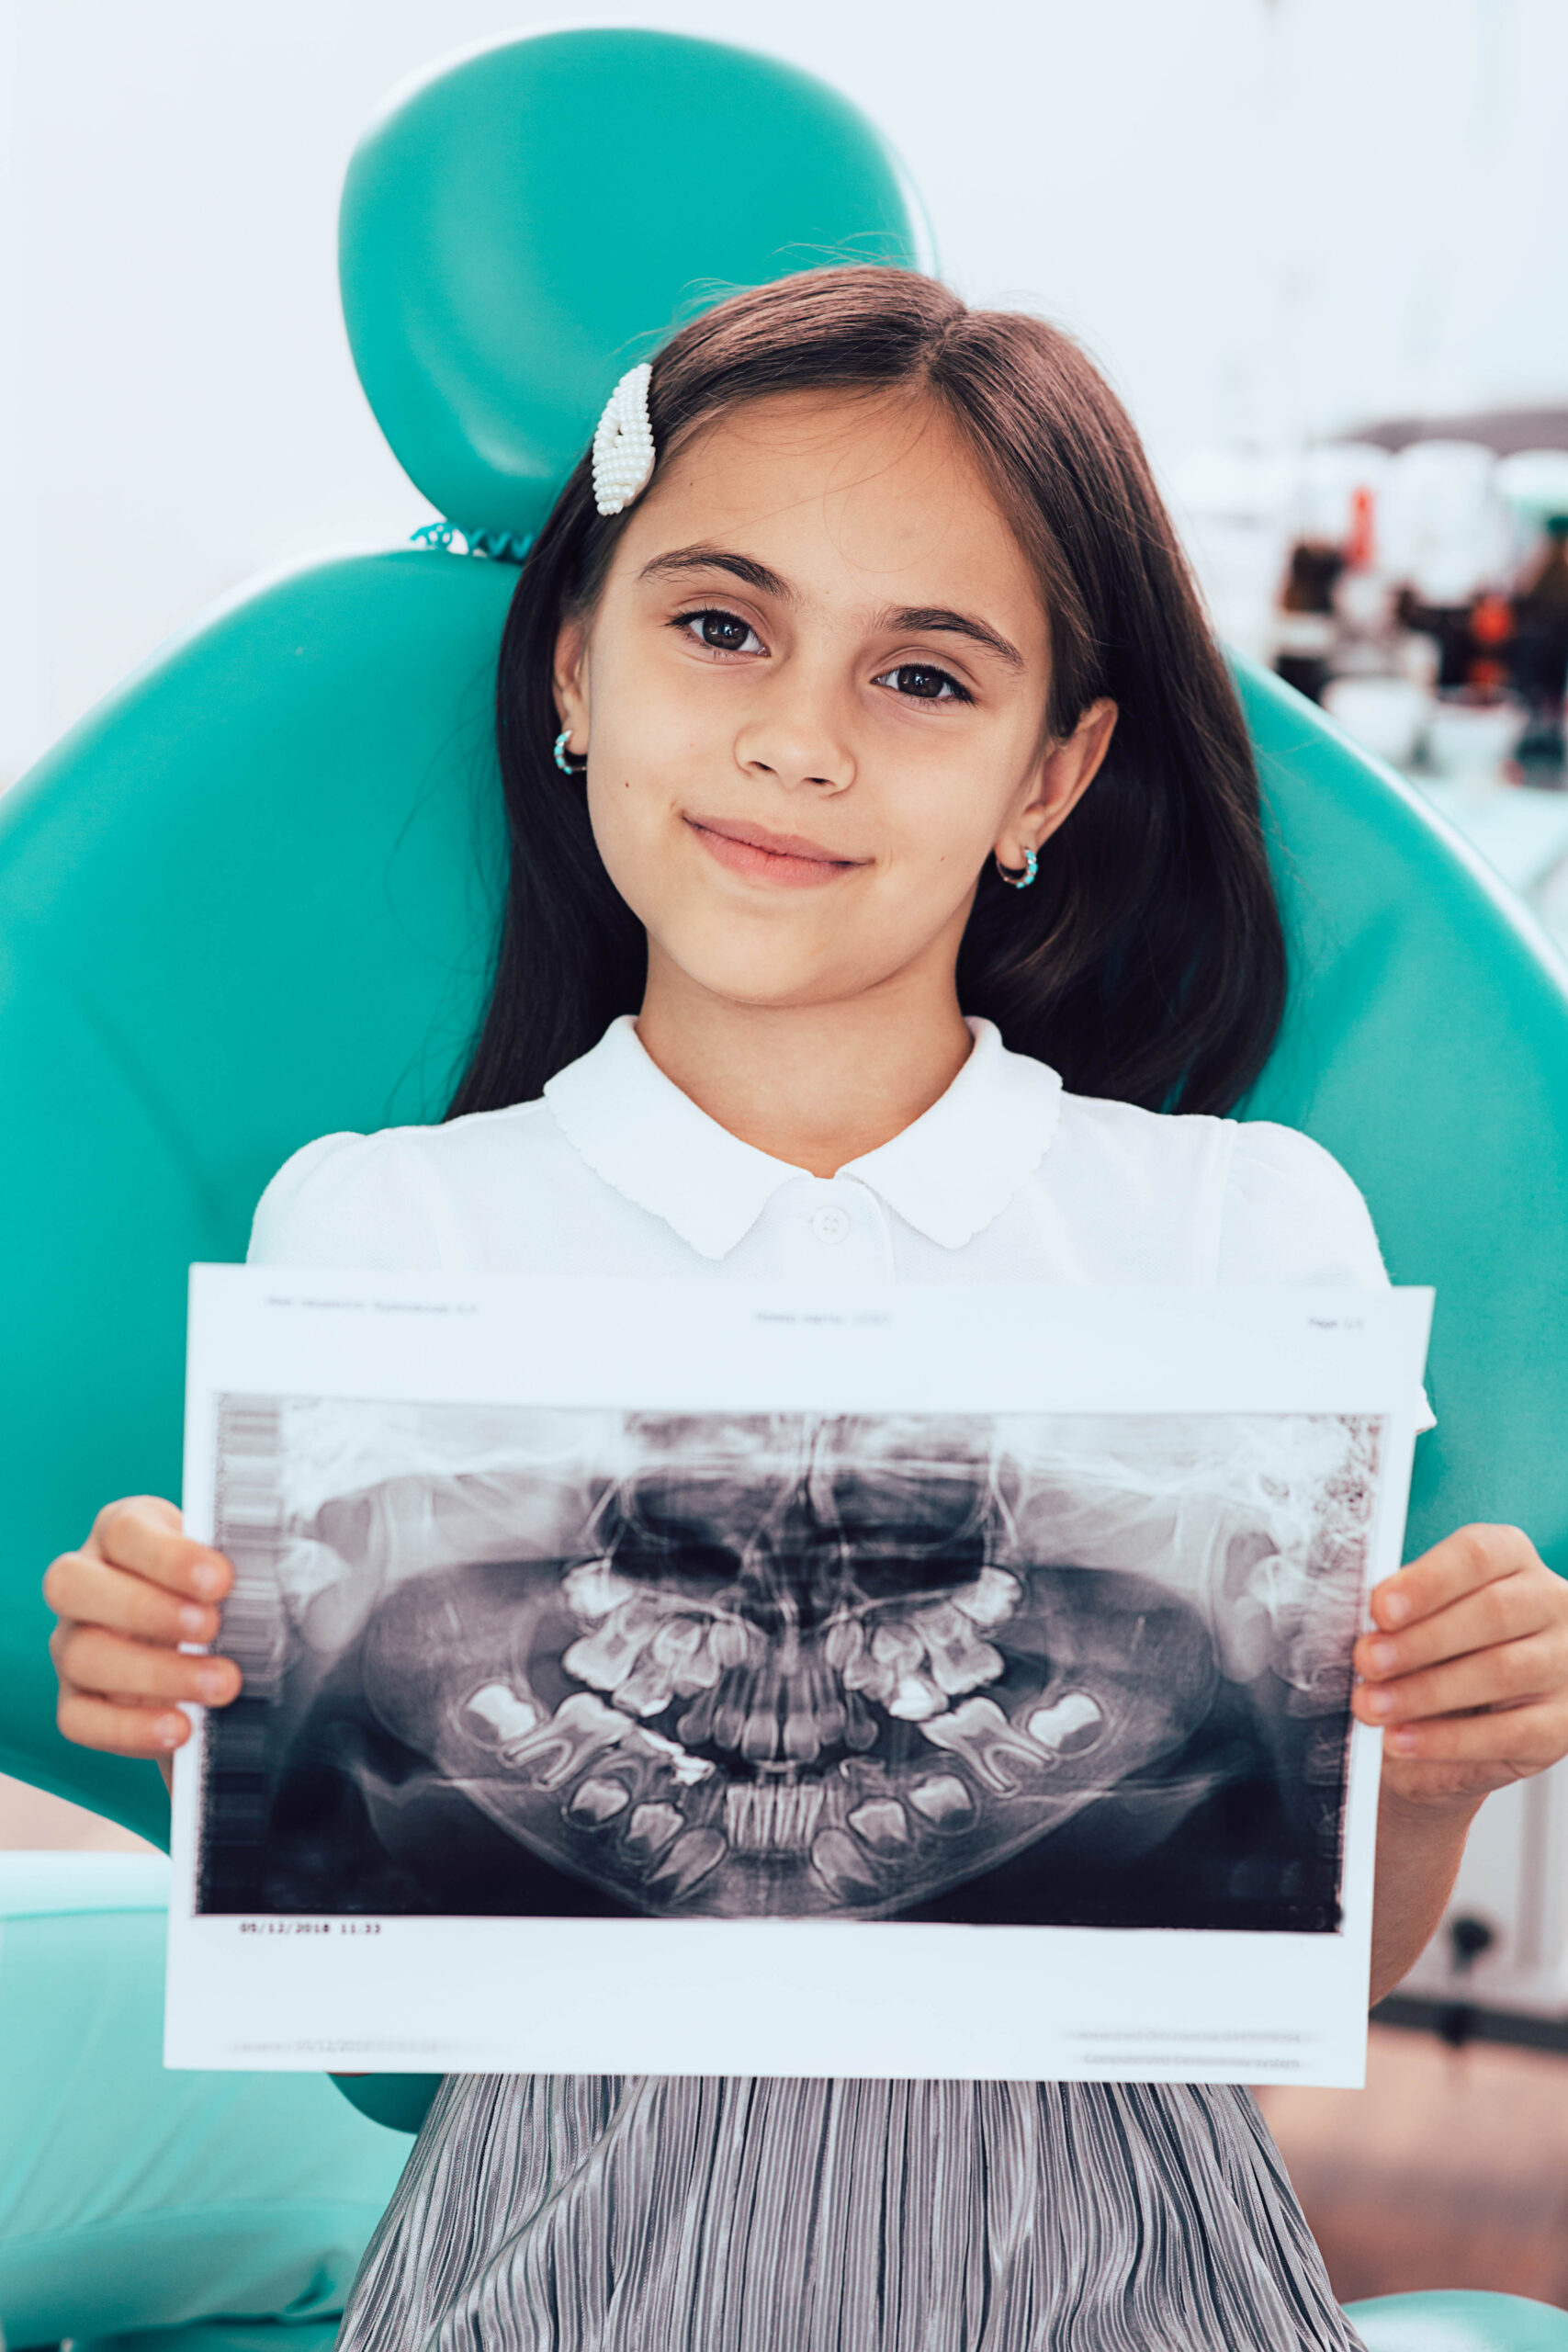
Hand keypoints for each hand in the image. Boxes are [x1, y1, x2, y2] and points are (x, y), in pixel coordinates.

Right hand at [44, 1496, 241, 1758]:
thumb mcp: (230, 1571)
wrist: (216, 1653)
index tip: (221, 1580)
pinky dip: (130, 1728)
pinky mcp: (75, 1700)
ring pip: (80, 1654)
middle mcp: (84, 1584)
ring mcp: (71, 1644)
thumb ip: (241, 1566)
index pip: (123, 1531)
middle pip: (74, 1586)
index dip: (168, 1557)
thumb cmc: (224, 1595)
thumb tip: (281, 1578)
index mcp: (122, 1535)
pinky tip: (180, 1729)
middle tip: (211, 1628)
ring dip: (154, 1673)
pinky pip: (80, 1719)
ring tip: (220, 1685)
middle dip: (145, 1609)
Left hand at [1353, 1523, 1567, 1813]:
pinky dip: (1447, 1740)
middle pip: (1492, 1612)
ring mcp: (1565, 1663)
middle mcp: (1550, 1603)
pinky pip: (1509, 1733)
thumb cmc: (1436, 1650)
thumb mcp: (1419, 1619)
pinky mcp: (1564, 1723)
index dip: (1428, 1581)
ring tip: (1373, 1705)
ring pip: (1503, 1671)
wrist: (1463, 1716)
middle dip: (1421, 1640)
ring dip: (1427, 1691)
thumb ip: (1399, 1614)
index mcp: (1512, 1559)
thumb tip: (1366, 1629)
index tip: (1381, 1607)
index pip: (1477, 1555)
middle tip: (1367, 1660)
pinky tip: (1403, 1739)